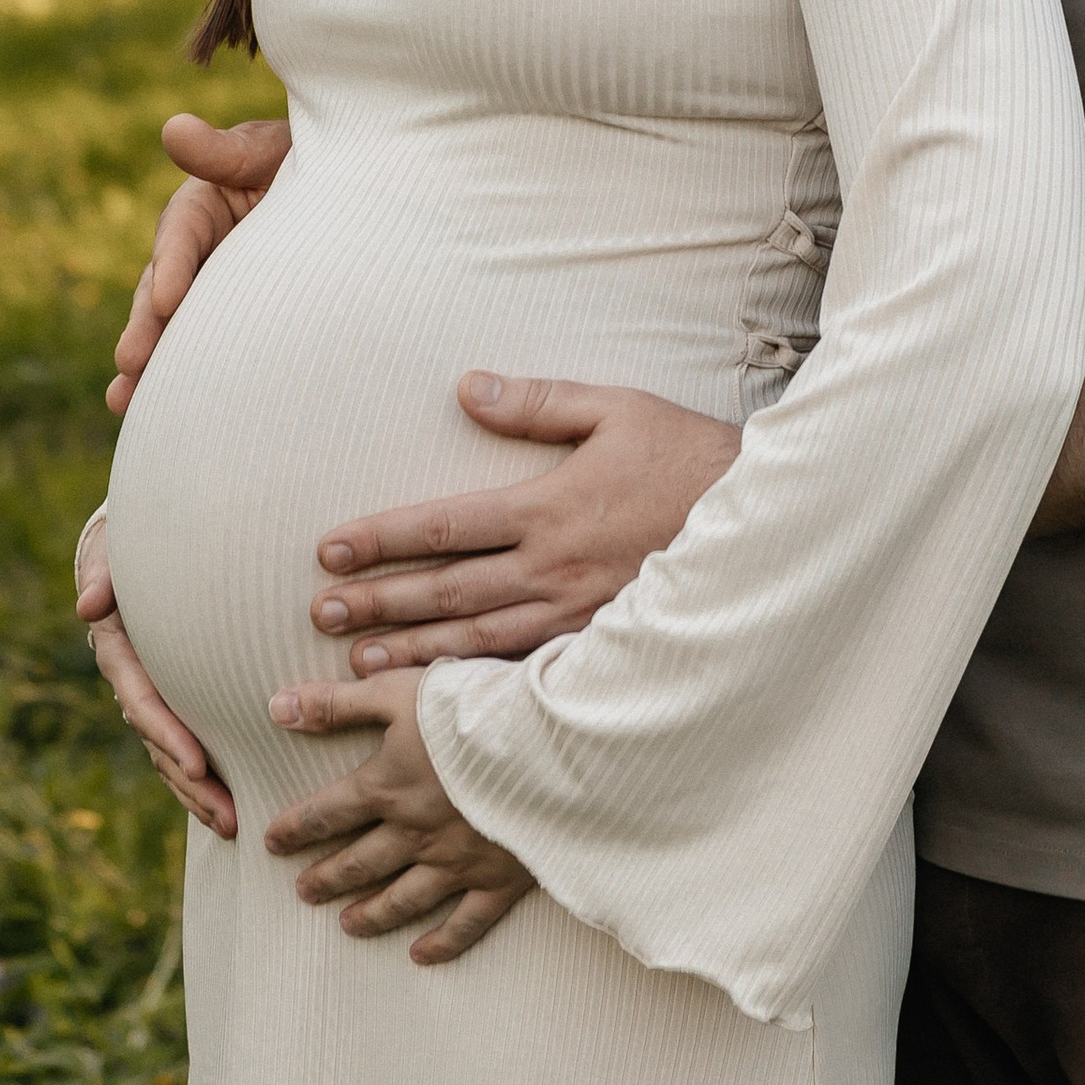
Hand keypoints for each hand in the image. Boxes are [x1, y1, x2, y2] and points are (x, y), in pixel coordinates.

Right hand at [77, 512, 236, 840]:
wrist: (139, 540)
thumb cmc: (128, 540)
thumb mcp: (109, 546)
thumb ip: (100, 571)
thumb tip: (90, 604)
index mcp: (120, 648)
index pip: (143, 699)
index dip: (167, 733)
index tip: (197, 763)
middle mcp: (135, 678)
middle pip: (161, 741)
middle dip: (191, 782)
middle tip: (229, 815)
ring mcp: (156, 691)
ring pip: (172, 752)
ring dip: (200, 791)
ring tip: (237, 824)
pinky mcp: (178, 694)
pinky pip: (188, 739)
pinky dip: (206, 773)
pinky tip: (236, 801)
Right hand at [107, 112, 291, 414]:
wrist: (363, 192)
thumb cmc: (320, 158)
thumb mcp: (275, 148)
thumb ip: (227, 150)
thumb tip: (173, 128)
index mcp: (205, 203)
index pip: (183, 232)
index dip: (173, 263)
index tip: (168, 298)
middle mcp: (200, 251)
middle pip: (165, 288)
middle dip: (148, 327)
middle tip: (131, 362)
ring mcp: (214, 291)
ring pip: (175, 328)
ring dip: (149, 365)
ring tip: (123, 402)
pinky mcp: (234, 322)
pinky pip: (206, 350)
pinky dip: (183, 381)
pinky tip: (155, 416)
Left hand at [264, 671, 534, 965]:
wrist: (551, 745)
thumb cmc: (476, 708)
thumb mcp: (400, 691)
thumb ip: (337, 703)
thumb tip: (276, 707)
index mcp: (388, 787)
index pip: (328, 812)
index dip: (297, 827)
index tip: (273, 841)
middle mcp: (415, 833)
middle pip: (359, 862)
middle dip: (327, 876)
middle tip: (303, 892)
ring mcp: (457, 862)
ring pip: (403, 898)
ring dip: (370, 913)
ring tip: (347, 924)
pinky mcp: (500, 879)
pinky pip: (465, 922)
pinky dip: (442, 942)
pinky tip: (420, 954)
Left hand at [308, 374, 740, 672]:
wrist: (762, 525)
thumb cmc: (688, 457)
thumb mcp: (618, 409)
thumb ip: (538, 402)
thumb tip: (466, 388)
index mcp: (549, 506)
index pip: (445, 525)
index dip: (382, 538)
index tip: (330, 549)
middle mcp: (552, 567)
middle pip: (447, 589)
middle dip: (379, 601)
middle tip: (321, 612)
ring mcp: (574, 613)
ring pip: (476, 640)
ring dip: (414, 650)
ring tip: (360, 662)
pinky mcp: (597, 642)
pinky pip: (524, 669)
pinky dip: (475, 682)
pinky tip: (442, 695)